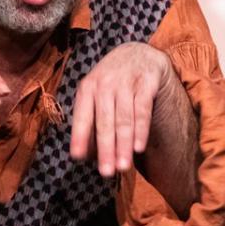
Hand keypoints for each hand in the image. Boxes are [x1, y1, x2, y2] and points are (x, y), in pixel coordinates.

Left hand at [70, 42, 173, 176]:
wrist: (138, 53)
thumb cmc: (114, 83)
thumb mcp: (98, 94)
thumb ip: (91, 120)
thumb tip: (85, 155)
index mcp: (88, 87)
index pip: (82, 115)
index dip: (80, 136)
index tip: (77, 157)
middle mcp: (105, 82)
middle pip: (105, 121)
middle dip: (106, 148)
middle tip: (106, 172)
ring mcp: (127, 80)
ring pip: (124, 118)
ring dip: (124, 145)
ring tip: (123, 167)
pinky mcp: (147, 81)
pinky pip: (143, 110)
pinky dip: (141, 130)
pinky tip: (139, 147)